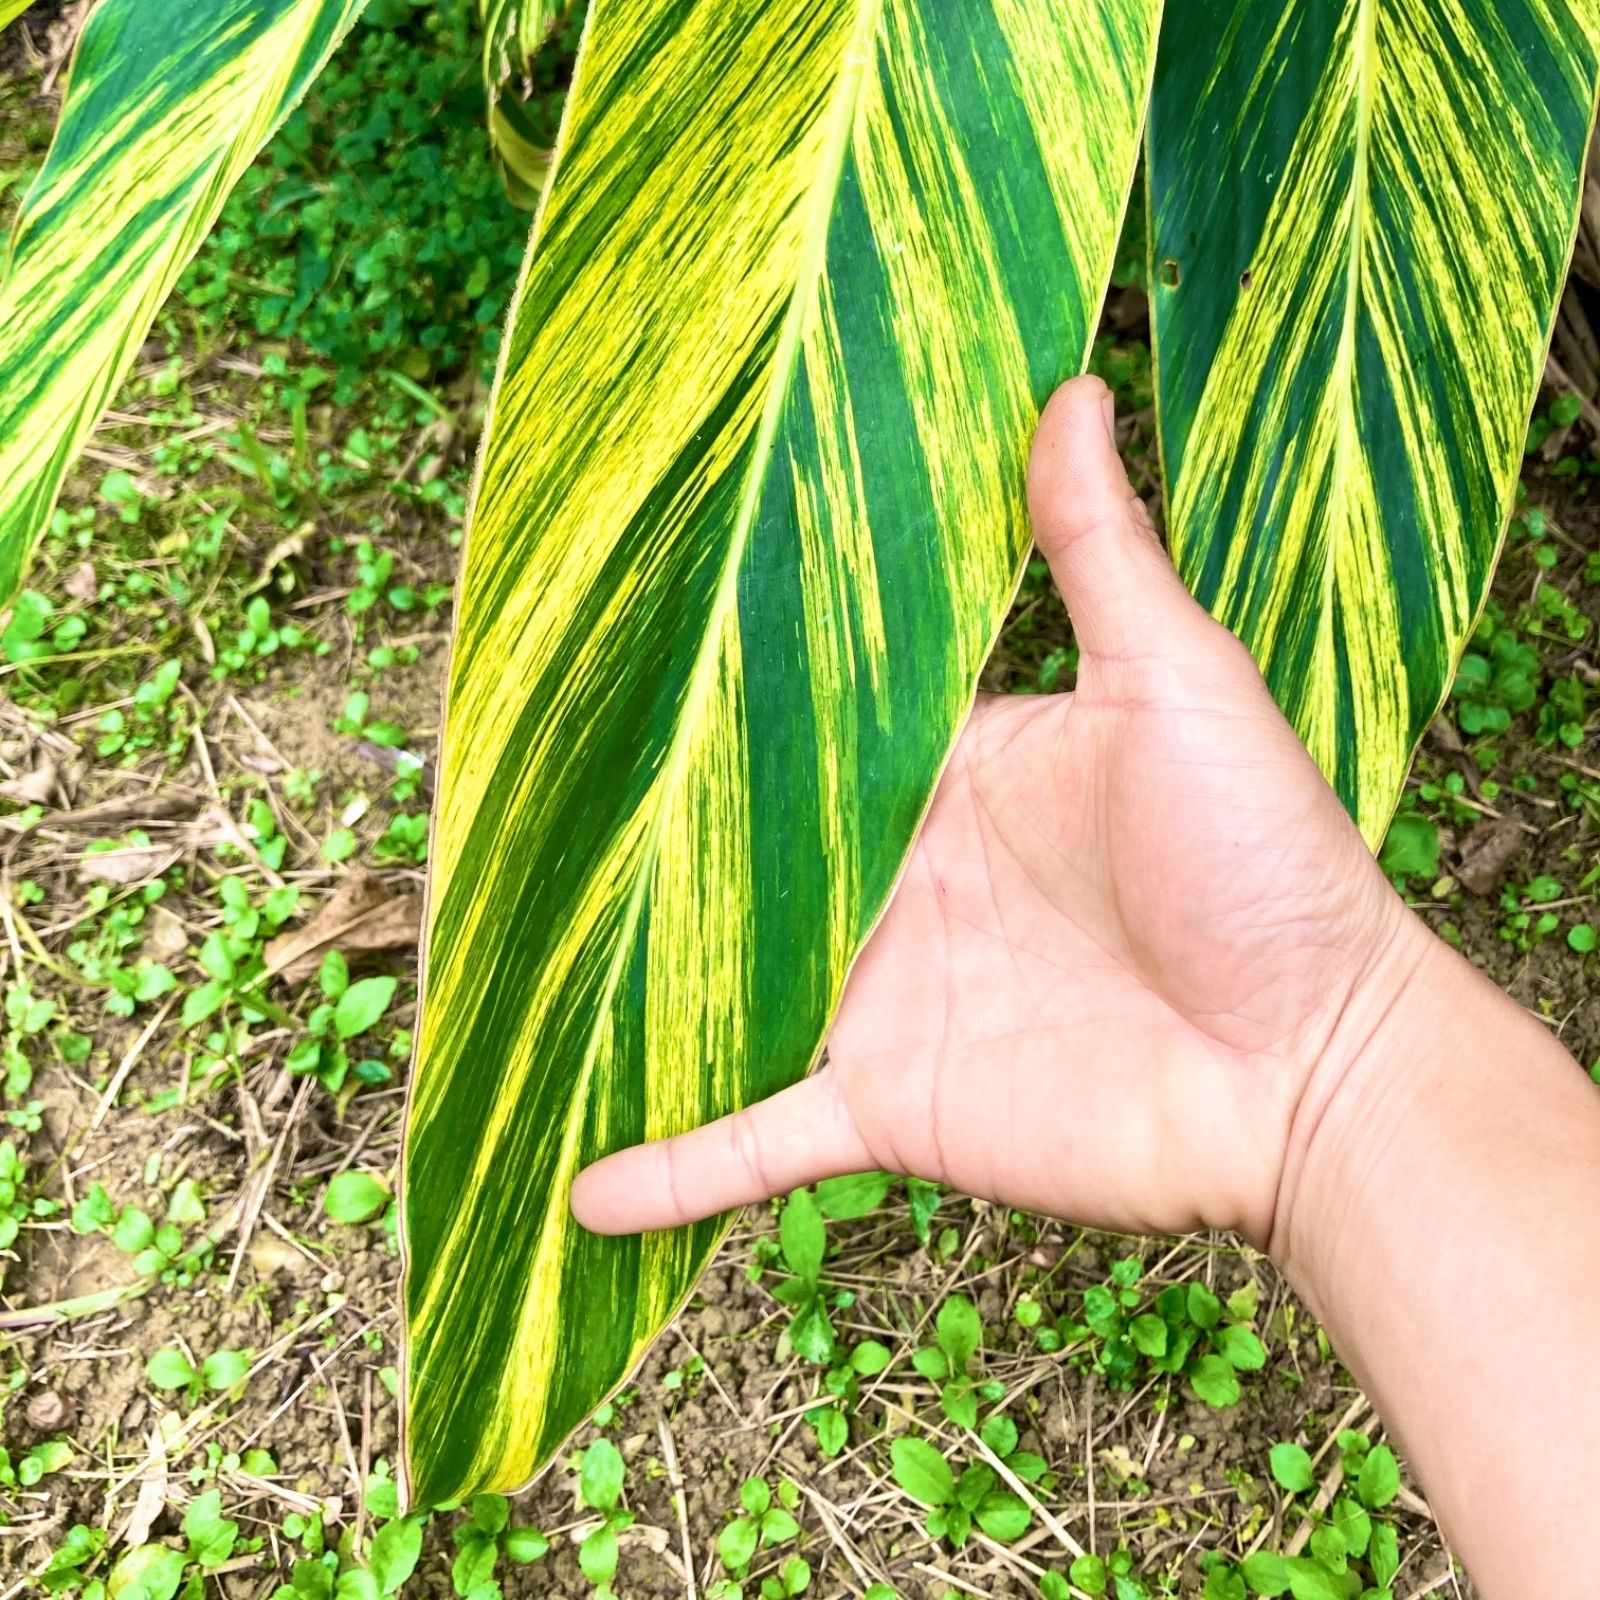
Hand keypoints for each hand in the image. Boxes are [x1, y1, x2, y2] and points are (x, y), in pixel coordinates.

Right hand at [572, 378, 1422, 1249]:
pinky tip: (582, 1190)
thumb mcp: (1175, 680)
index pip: (814, 733)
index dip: (724, 702)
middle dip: (643, 848)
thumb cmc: (1265, 859)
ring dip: (632, 1005)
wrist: (1319, 1063)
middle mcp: (901, 885)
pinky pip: (763, 1139)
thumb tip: (1070, 388)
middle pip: (745, 864)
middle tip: (507, 812)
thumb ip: (1100, 553)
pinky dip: (680, 1167)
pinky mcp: (891, 1106)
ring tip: (509, 994)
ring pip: (727, 997)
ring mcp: (886, 999)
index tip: (614, 654)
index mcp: (952, 778)